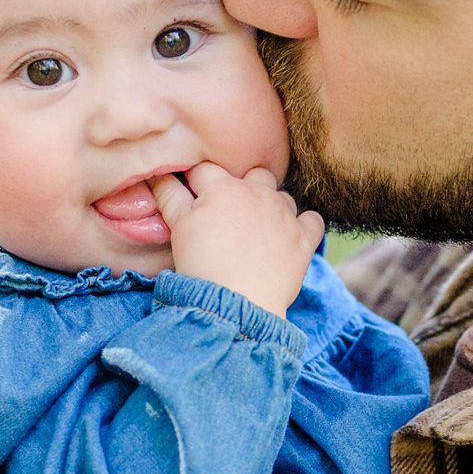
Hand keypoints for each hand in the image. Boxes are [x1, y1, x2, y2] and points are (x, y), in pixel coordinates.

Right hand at [149, 163, 324, 317]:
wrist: (235, 303)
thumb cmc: (202, 265)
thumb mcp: (179, 228)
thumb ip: (170, 196)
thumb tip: (159, 175)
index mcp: (224, 187)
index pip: (207, 170)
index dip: (198, 183)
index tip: (195, 198)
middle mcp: (259, 193)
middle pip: (253, 174)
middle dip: (243, 187)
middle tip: (231, 215)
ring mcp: (285, 214)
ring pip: (282, 195)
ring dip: (272, 206)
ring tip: (258, 230)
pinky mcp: (304, 239)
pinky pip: (313, 220)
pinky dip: (304, 225)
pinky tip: (291, 236)